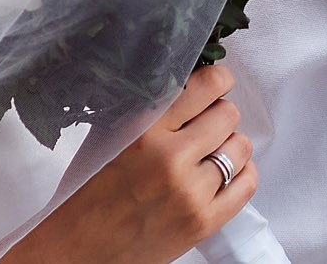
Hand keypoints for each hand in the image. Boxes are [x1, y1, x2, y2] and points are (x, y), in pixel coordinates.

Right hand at [2, 64, 258, 263]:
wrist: (79, 248)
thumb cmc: (87, 191)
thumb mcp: (108, 136)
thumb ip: (145, 109)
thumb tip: (186, 83)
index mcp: (143, 128)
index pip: (205, 86)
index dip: (217, 81)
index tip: (217, 84)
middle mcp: (170, 157)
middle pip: (227, 115)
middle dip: (219, 116)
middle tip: (205, 126)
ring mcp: (190, 192)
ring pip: (240, 147)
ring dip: (229, 145)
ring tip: (211, 153)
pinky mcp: (203, 222)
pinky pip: (247, 184)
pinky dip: (242, 174)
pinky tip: (225, 175)